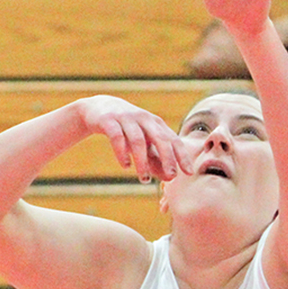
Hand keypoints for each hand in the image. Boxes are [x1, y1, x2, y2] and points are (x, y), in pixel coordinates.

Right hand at [75, 96, 192, 183]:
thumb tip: (170, 178)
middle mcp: (145, 119)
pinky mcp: (109, 121)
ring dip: (142, 162)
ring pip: (138, 141)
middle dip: (168, 158)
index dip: (182, 156)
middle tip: (171, 176)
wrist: (98, 108)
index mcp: (156, 123)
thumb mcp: (143, 142)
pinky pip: (117, 138)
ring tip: (144, 180)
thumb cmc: (127, 129)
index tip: (189, 172)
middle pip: (160, 138)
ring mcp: (127, 118)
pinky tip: (126, 166)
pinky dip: (122, 153)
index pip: (174, 140)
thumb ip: (156, 158)